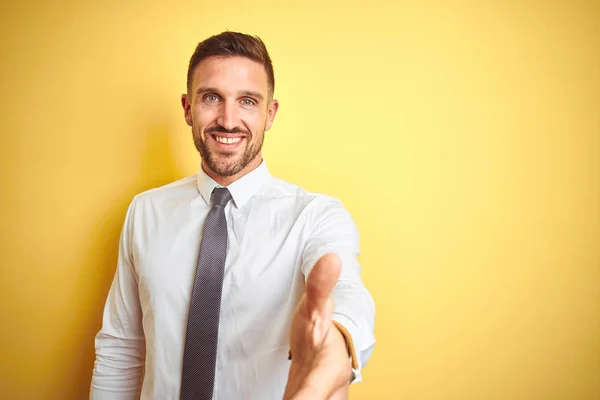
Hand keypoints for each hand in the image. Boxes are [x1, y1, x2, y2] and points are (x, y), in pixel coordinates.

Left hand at [283, 254, 351, 399]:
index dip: (304, 399)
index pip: (313, 391)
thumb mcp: (318, 307)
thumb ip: (320, 285)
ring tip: (278, 396)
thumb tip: (331, 257)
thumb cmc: (322, 329)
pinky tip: (279, 398)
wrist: (329, 349)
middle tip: (283, 397)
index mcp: (328, 372)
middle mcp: (326, 396)